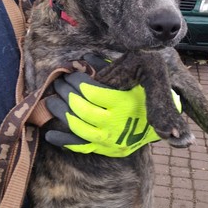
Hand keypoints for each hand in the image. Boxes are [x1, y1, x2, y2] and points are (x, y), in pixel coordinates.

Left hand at [44, 56, 180, 156]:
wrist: (157, 126)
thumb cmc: (142, 97)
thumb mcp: (134, 79)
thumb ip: (110, 68)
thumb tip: (85, 57)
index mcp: (124, 103)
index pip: (92, 92)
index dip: (77, 81)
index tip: (70, 73)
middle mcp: (116, 123)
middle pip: (82, 108)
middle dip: (66, 93)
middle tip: (59, 83)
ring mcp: (109, 139)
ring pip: (78, 127)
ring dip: (61, 113)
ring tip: (52, 101)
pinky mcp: (105, 150)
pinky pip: (81, 147)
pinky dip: (63, 141)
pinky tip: (50, 134)